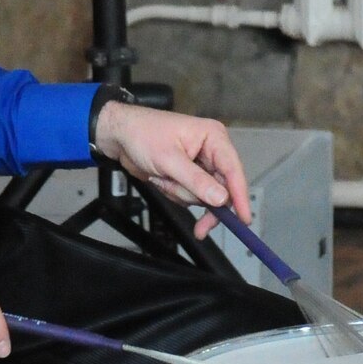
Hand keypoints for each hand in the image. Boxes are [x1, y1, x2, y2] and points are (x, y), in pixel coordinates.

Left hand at [91, 103, 251, 236]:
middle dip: (203, 202)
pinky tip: (161, 180)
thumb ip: (197, 182)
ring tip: (163, 178)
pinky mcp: (187, 174)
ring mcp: (199, 164)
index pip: (233, 171)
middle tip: (201, 228)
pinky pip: (189, 195)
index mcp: (213, 138)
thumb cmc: (142, 134)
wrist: (119, 134)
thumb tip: (221, 199)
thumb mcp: (169, 160)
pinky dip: (174, 193)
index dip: (240, 197)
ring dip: (182, 194)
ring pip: (203, 195)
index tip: (244, 219)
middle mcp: (211, 150)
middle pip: (221, 189)